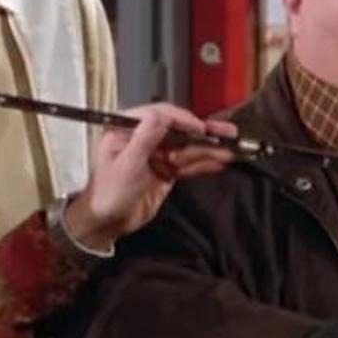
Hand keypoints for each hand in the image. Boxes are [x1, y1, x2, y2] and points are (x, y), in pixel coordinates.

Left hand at [62, 104, 236, 250]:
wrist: (106, 223)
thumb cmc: (107, 193)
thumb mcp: (126, 165)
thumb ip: (143, 140)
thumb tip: (159, 115)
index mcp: (127, 128)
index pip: (159, 115)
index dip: (182, 119)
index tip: (199, 128)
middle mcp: (144, 137)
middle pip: (178, 130)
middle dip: (203, 132)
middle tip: (227, 132)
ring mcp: (156, 154)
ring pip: (186, 147)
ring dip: (208, 149)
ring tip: (231, 149)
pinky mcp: (165, 171)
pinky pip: (187, 164)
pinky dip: (203, 163)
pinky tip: (220, 162)